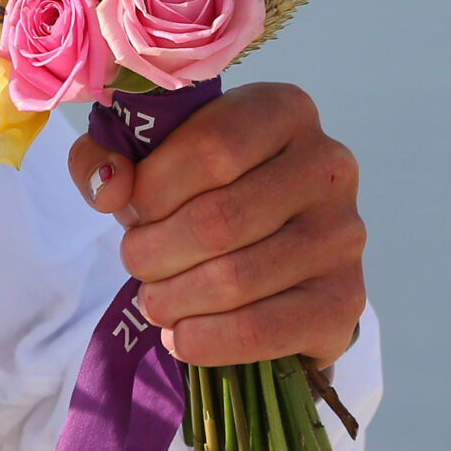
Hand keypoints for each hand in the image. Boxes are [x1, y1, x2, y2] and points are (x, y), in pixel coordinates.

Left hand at [70, 83, 365, 366]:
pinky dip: (204, 339)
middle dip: (153, 252)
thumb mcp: (145, 156)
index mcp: (283, 111)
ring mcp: (344, 234)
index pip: (211, 149)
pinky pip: (261, 329)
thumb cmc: (199, 190)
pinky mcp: (345, 300)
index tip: (129, 211)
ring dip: (171, 298)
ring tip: (153, 300)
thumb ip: (105, 156)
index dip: (153, 190)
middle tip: (135, 262)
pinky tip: (181, 335)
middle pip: (218, 220)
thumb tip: (109, 188)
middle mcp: (328, 166)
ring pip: (234, 279)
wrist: (269, 256)